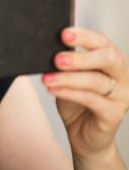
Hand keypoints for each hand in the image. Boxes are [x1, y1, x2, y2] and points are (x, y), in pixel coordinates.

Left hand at [42, 27, 128, 158]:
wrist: (82, 134)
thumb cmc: (76, 101)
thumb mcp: (69, 77)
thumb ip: (66, 63)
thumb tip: (49, 48)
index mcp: (112, 61)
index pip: (101, 42)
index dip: (84, 36)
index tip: (64, 34)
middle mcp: (122, 76)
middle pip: (107, 58)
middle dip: (80, 57)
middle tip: (57, 59)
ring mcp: (121, 96)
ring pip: (96, 80)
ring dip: (68, 78)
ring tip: (47, 78)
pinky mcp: (114, 114)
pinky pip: (91, 100)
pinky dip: (69, 93)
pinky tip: (53, 89)